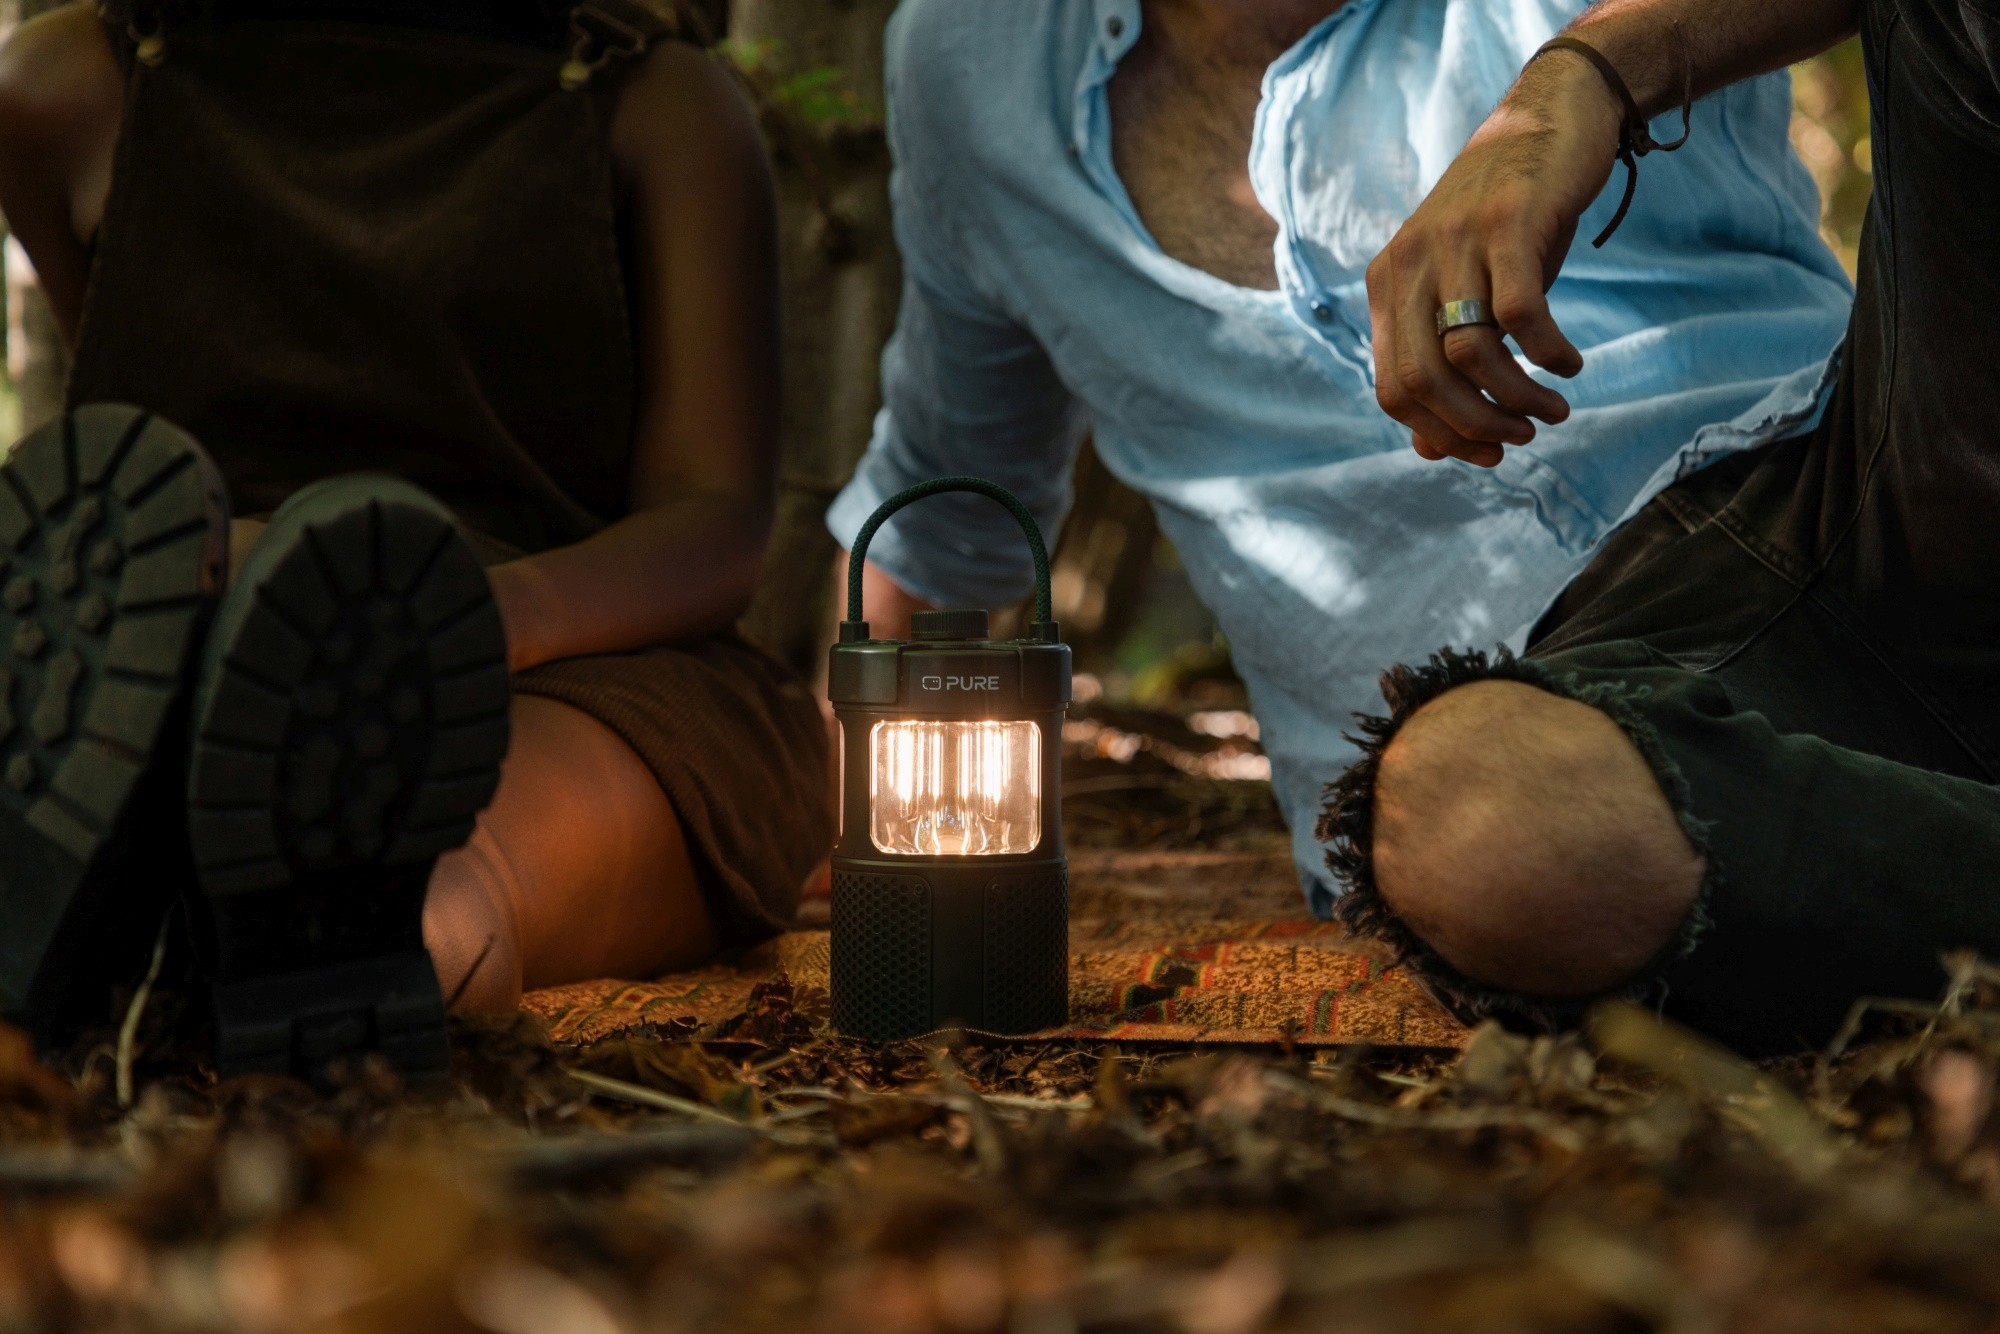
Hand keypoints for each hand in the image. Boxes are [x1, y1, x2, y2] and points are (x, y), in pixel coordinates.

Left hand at [1365, 50, 1627, 466]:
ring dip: (1517, 398)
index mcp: (1387, 285)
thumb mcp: (1464, 292)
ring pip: (1470, 354)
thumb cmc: (1507, 222)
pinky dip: (1547, 353)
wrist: (1548, 117)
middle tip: (1522, 438)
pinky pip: (1521, 313)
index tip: (1489, 453)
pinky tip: (1569, 365)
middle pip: (1422, 381)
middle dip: (1475, 427)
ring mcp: (1456, 241)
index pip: (1393, 389)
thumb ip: (1440, 365)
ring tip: (1554, 410)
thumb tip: (1430, 452)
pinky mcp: (1509, 223)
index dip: (1440, 435)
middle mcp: (1409, 263)